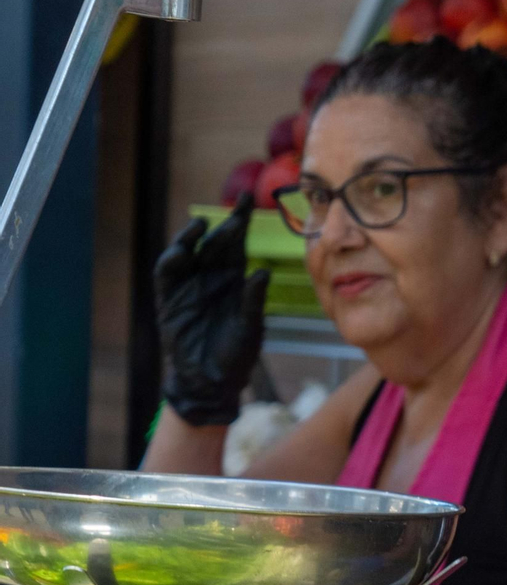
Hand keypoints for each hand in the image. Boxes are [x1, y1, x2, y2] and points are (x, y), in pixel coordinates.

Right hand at [154, 195, 268, 426]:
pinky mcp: (169, 302)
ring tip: (203, 227)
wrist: (211, 383)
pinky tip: (182, 251)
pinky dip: (171, 262)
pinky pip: (167, 276)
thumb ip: (253, 300)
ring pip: (188, 254)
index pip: (236, 246)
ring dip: (192, 238)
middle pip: (214, 244)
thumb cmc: (236, 356)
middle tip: (236, 207)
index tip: (247, 201)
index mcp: (234, 281)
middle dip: (224, 224)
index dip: (240, 223)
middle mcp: (210, 279)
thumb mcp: (251, 327)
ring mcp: (188, 288)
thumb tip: (260, 273)